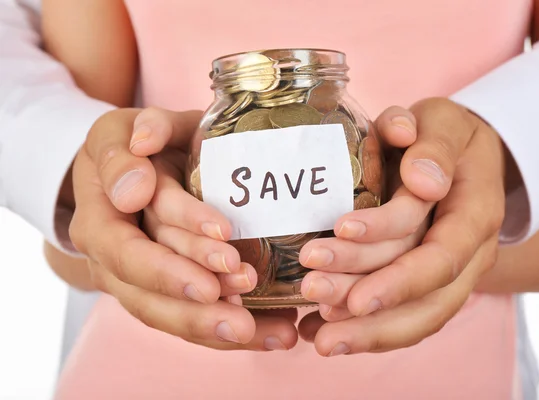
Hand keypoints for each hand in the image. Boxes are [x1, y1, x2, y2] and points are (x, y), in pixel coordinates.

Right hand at [68, 107, 296, 349]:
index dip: (169, 262)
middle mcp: (111, 261)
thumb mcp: (121, 133)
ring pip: (170, 316)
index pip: (129, 250)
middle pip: (148, 296)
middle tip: (245, 316)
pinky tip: (272, 335)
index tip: (223, 255)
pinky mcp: (164, 291)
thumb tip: (135, 188)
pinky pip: (190, 320)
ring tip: (271, 334)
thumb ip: (129, 145)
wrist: (129, 170)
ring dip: (218, 327)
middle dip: (198, 308)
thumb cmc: (132, 146)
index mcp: (98, 221)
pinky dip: (229, 332)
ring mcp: (135, 282)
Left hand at [298, 98, 504, 354]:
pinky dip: (365, 332)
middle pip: (424, 293)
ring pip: (416, 318)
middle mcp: (470, 255)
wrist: (463, 161)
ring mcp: (450, 276)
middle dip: (365, 294)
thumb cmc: (448, 138)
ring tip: (317, 335)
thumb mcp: (445, 122)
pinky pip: (403, 319)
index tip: (342, 240)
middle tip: (310, 287)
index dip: (397, 263)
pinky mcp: (427, 286)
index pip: (441, 252)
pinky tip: (320, 335)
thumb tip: (423, 180)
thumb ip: (433, 143)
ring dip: (365, 329)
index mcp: (476, 215)